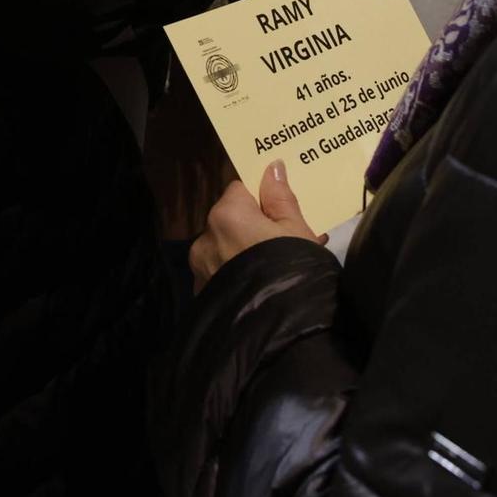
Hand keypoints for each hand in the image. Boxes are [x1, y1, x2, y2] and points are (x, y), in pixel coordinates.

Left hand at [189, 161, 324, 293]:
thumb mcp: (295, 229)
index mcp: (225, 214)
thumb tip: (271, 167)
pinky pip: (221, 274)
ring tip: (277, 268)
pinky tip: (261, 286)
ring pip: (224, 249)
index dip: (261, 199)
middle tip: (285, 243)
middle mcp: (204, 238)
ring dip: (244, 252)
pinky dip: (237, 275)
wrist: (280, 329)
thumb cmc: (292, 268)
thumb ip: (280, 196)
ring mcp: (201, 269)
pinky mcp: (203, 295)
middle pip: (230, 220)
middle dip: (253, 228)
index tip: (280, 214)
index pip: (239, 190)